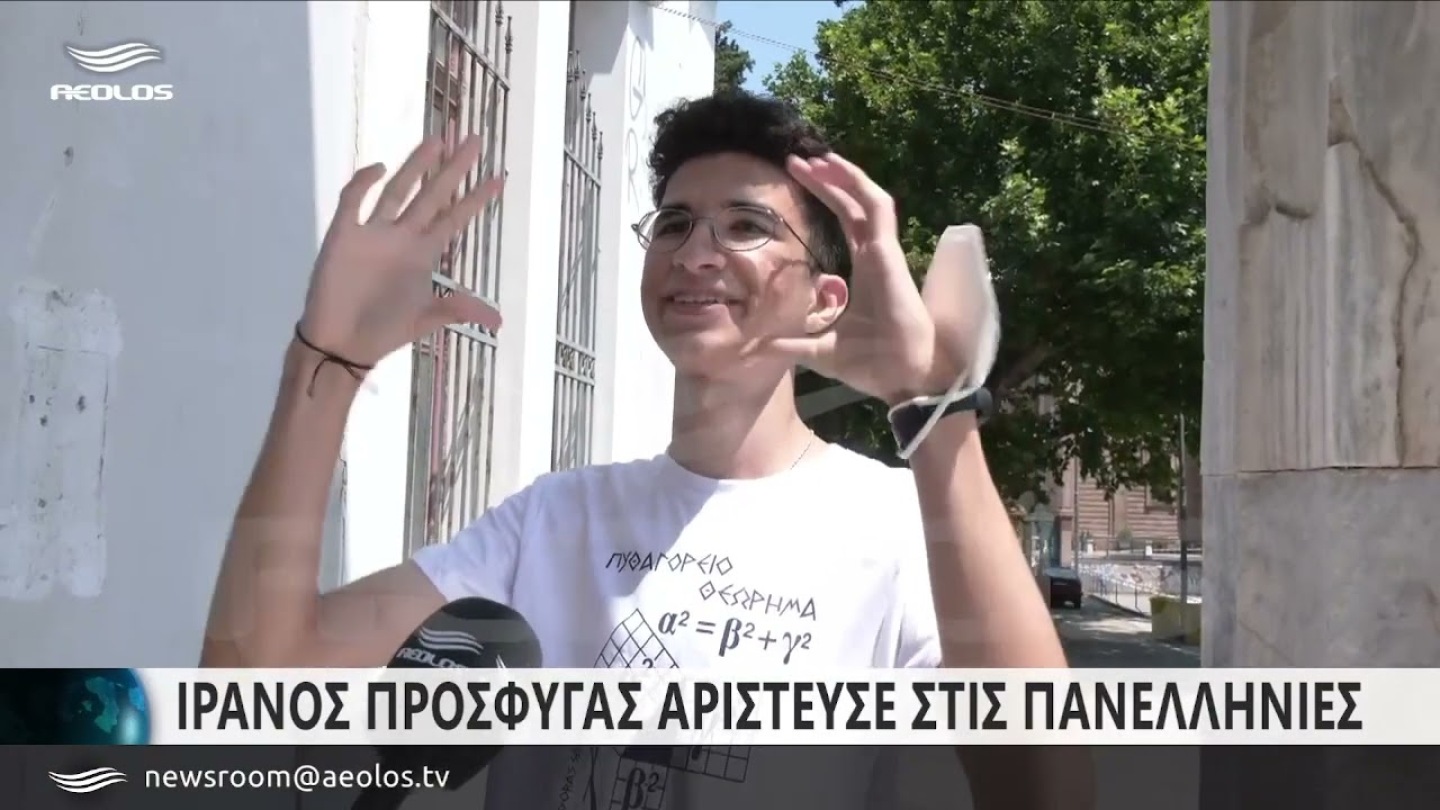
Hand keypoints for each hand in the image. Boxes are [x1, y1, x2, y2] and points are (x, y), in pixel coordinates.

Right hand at [298, 136, 503, 365]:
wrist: (341, 344)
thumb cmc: (383, 330)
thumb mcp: (426, 318)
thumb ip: (458, 308)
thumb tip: (498, 321)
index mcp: (423, 254)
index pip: (454, 219)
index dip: (475, 200)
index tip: (498, 179)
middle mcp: (401, 237)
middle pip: (431, 195)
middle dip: (452, 169)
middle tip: (472, 140)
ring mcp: (372, 234)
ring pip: (397, 191)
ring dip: (415, 166)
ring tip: (436, 141)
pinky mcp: (342, 236)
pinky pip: (352, 202)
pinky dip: (362, 184)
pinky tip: (380, 168)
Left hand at [774, 153, 970, 405]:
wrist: (901, 375)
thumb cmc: (871, 363)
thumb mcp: (821, 351)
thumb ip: (794, 344)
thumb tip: (759, 348)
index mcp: (865, 269)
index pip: (846, 220)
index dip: (828, 197)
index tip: (800, 181)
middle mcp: (876, 254)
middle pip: (852, 204)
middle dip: (828, 179)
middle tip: (798, 160)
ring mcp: (883, 252)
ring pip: (866, 199)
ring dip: (842, 176)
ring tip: (815, 159)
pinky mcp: (888, 253)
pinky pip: (877, 210)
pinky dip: (859, 187)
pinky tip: (838, 171)